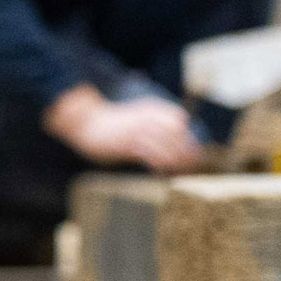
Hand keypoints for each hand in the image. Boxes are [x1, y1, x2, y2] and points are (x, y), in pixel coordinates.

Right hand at [45, 86, 203, 173]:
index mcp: (150, 108)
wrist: (88, 123)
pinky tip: (160, 173)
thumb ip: (154, 123)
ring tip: (180, 171)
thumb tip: (175, 138)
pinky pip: (151, 156)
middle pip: (177, 134)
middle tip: (193, 164)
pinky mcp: (128, 144)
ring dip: (176, 161)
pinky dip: (159, 166)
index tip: (192, 148)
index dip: (188, 134)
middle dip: (187, 150)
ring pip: (166, 146)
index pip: (179, 119)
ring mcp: (137, 130)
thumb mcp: (137, 116)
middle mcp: (147, 117)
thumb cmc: (114, 123)